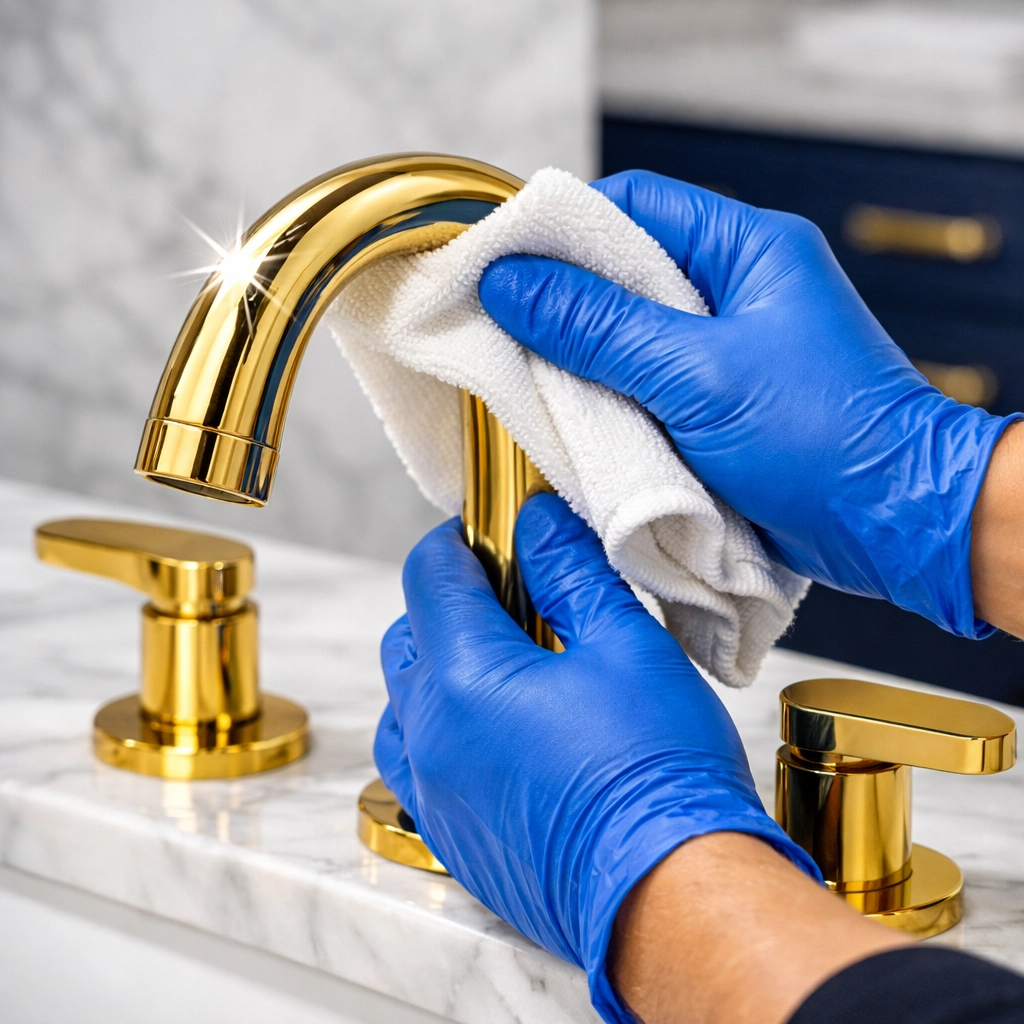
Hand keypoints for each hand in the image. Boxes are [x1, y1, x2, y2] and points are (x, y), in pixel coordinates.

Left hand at [374, 493, 817, 1022]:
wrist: (674, 900)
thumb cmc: (659, 771)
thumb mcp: (627, 644)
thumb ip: (570, 573)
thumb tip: (538, 524)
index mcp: (464, 679)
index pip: (429, 578)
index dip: (456, 542)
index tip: (488, 534)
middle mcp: (431, 738)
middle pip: (408, 639)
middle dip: (447, 605)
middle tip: (511, 599)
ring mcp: (435, 795)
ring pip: (404, 707)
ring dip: (438, 673)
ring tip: (506, 670)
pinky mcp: (453, 840)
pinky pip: (420, 767)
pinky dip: (443, 732)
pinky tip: (503, 734)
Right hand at [478, 171, 1017, 637]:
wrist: (891, 524)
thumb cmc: (823, 440)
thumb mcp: (697, 374)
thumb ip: (598, 327)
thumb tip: (510, 283)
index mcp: (747, 248)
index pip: (633, 205)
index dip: (560, 228)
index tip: (499, 262)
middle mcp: (735, 288)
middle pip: (623, 270)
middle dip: (562, 301)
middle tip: (502, 330)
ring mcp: (725, 346)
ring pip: (627, 333)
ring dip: (582, 358)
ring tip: (531, 380)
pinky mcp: (717, 400)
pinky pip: (644, 383)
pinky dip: (608, 399)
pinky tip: (576, 419)